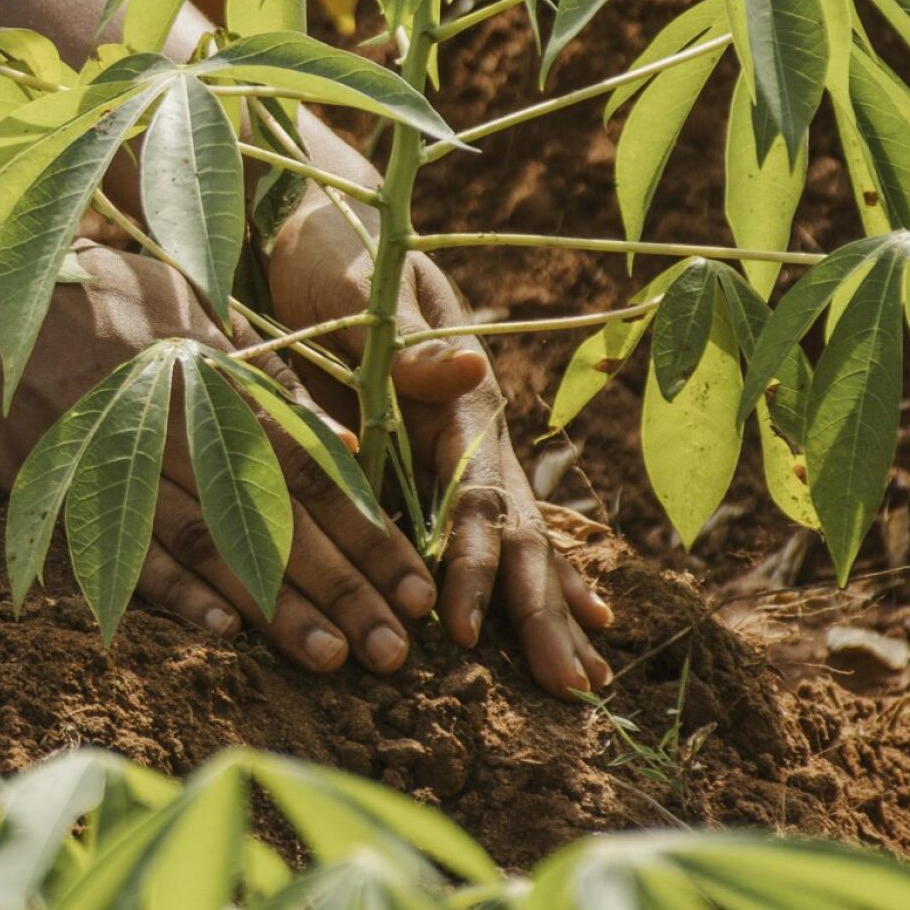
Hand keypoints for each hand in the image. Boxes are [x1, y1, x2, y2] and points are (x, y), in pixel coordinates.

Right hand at [0, 241, 473, 674]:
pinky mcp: (57, 474)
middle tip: (396, 650)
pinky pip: (120, 537)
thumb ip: (255, 365)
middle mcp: (175, 409)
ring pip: (210, 535)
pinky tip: (222, 630)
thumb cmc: (82, 286)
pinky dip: (172, 586)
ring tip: (331, 656)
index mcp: (213, 366)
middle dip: (343, 583)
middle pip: (274, 509)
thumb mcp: (181, 299)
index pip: (308, 462)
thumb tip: (334, 436)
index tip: (415, 584)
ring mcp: (115, 444)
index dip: (366, 529)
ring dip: (274, 604)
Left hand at [268, 200, 615, 695]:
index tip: (466, 630)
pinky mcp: (445, 448)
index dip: (477, 565)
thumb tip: (475, 369)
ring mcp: (467, 441)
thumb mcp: (364, 288)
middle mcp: (474, 426)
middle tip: (573, 690)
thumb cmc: (335, 255)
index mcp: (456, 397)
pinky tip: (575, 618)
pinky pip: (497, 522)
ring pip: (521, 535)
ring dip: (552, 607)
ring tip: (585, 680)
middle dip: (542, 611)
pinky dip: (535, 573)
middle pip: (518, 530)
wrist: (323, 220)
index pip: (475, 497)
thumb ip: (409, 338)